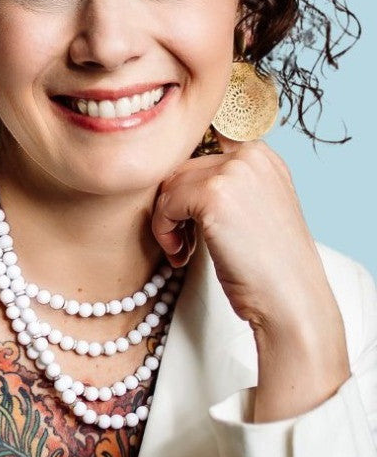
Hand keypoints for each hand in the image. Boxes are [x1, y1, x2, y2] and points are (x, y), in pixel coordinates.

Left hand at [150, 135, 350, 420]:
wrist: (291, 300)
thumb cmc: (267, 265)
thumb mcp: (250, 208)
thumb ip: (221, 184)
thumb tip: (169, 177)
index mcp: (261, 155)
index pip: (198, 156)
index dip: (186, 190)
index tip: (191, 221)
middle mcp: (250, 155)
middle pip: (180, 169)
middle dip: (174, 207)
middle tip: (184, 242)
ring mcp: (233, 172)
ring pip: (168, 186)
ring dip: (167, 221)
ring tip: (184, 250)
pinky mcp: (213, 194)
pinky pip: (165, 205)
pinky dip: (164, 232)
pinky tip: (182, 255)